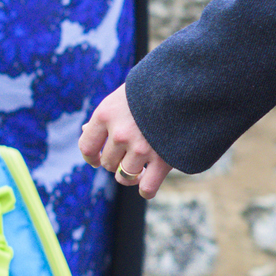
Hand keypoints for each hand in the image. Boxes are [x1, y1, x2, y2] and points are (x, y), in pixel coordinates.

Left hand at [79, 84, 172, 198]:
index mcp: (106, 114)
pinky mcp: (164, 159)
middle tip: (128, 156)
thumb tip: (85, 130)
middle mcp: (120, 133)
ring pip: (125, 176)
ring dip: (131, 176)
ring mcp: (141, 148)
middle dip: (116, 162)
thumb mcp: (124, 95)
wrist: (190, 85)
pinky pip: (147, 187)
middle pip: (109, 163)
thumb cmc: (154, 87)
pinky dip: (146, 190)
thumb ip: (107, 115)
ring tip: (140, 169)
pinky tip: (147, 187)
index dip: (92, 157)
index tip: (97, 160)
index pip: (87, 147)